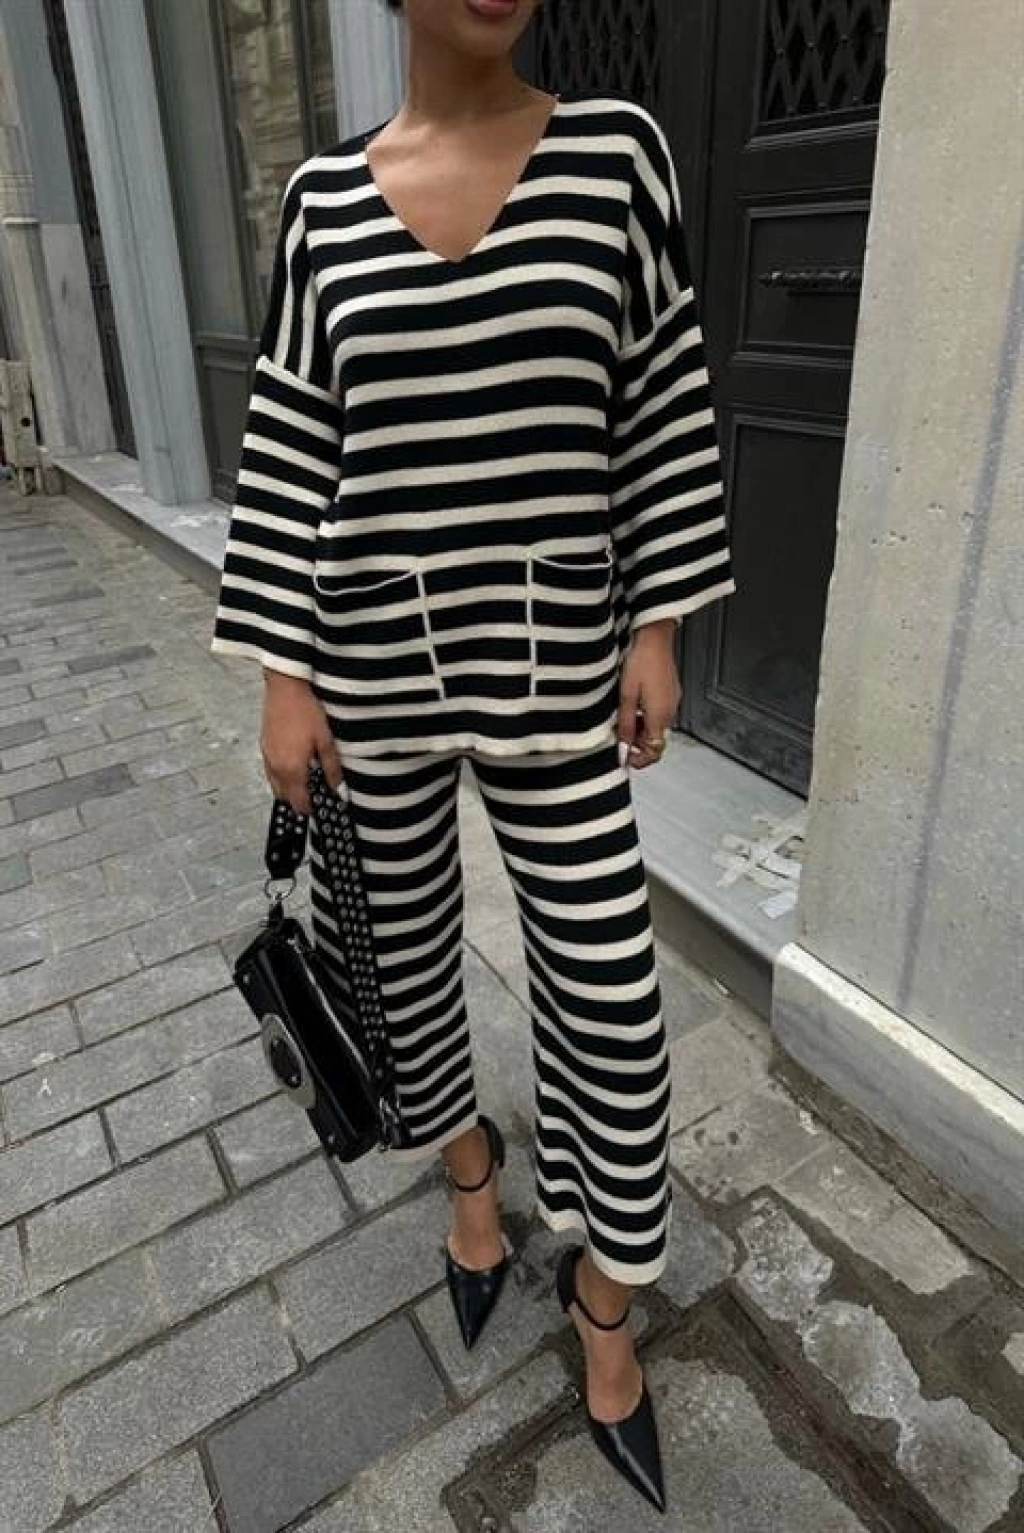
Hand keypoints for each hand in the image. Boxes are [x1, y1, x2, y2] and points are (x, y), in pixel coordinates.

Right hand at [260, 670, 343, 814]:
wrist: (285, 687)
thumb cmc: (304, 710)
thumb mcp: (326, 740)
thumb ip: (331, 767)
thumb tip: (336, 785)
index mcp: (292, 769)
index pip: (298, 801)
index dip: (309, 808)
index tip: (317, 809)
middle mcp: (276, 766)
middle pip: (284, 796)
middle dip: (297, 800)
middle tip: (312, 797)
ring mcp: (267, 756)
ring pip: (274, 784)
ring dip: (287, 788)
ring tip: (303, 782)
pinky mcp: (263, 745)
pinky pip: (270, 770)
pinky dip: (280, 774)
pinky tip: (292, 765)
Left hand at [616, 621, 680, 769]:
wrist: (654, 637)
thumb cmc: (641, 660)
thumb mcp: (626, 696)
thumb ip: (625, 724)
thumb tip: (623, 746)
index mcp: (660, 715)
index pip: (654, 750)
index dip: (639, 760)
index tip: (625, 759)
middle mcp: (670, 711)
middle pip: (656, 740)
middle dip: (637, 743)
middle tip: (619, 736)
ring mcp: (672, 700)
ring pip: (657, 726)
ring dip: (641, 729)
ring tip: (623, 718)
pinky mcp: (671, 691)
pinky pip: (660, 712)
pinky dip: (647, 716)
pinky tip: (634, 705)